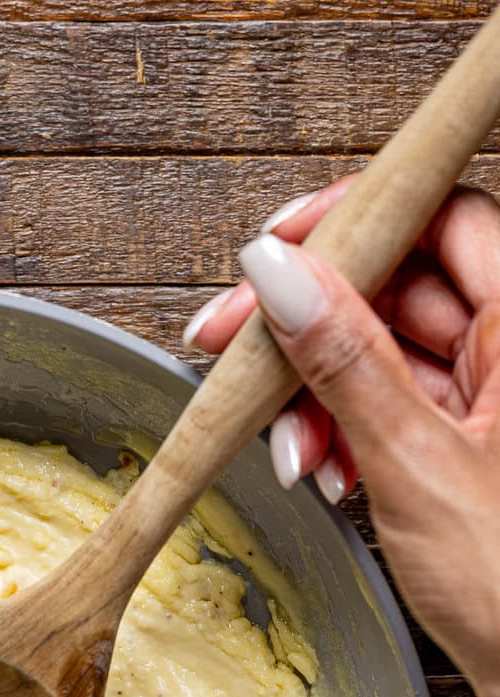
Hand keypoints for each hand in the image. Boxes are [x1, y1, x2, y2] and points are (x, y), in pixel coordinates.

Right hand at [183, 178, 499, 696]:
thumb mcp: (414, 465)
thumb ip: (343, 362)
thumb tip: (279, 274)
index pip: (438, 217)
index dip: (354, 224)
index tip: (273, 252)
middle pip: (398, 286)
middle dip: (310, 325)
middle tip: (229, 347)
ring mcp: (489, 399)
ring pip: (384, 354)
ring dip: (319, 395)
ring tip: (292, 449)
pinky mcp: (465, 446)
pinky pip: (390, 410)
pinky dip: (346, 435)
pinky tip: (325, 473)